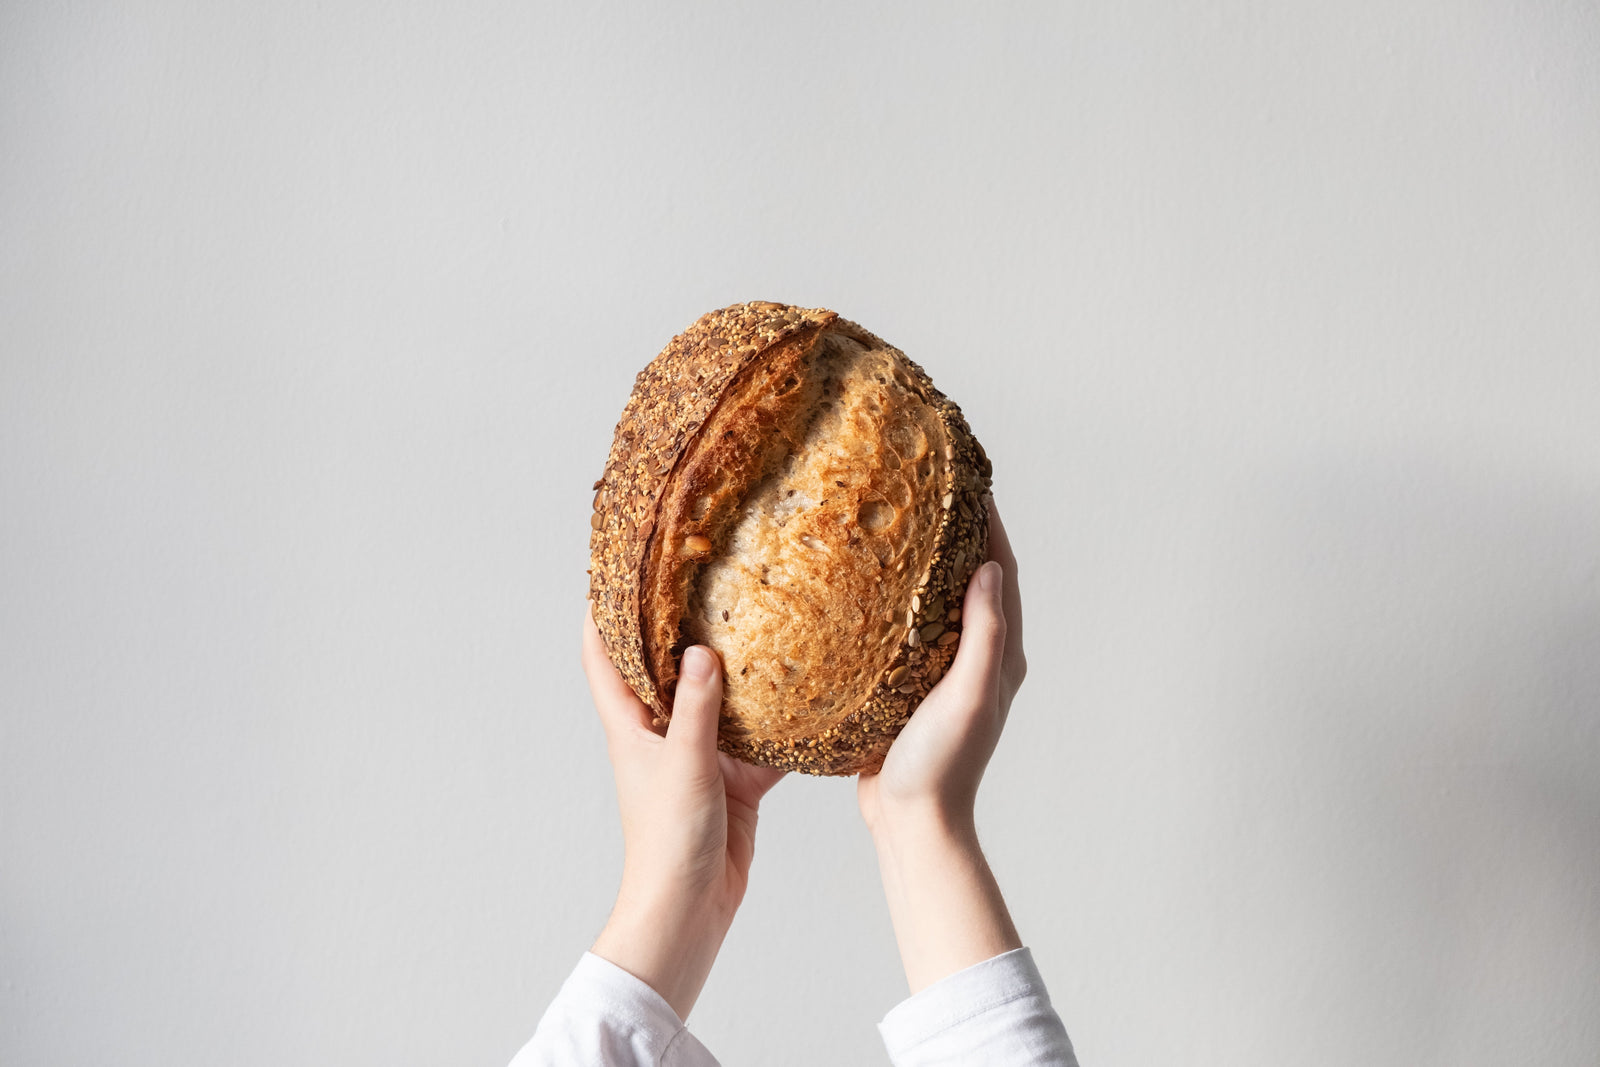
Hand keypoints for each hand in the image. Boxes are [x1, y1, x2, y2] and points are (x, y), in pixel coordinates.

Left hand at [583, 607, 784, 1019]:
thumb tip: (701, 651)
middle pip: (664, 671)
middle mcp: (661, 736)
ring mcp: (698, 758)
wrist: (689, 910)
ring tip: (765, 628)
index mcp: (631, 727)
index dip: (602, 614)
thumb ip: (695, 707)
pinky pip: (758, 743)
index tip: (613, 573)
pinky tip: (806, 699)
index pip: (603, 658)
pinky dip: (779, 726)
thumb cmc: (667, 844)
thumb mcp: (684, 764)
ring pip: (719, 704)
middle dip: (682, 632)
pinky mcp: (733, 783)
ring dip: (739, 676)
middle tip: (706, 585)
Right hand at [858, 501, 1026, 836]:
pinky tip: (863, 584)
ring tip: (894, 522)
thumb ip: (985, 635)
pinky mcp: (911, 686)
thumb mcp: (968, 695)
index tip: (969, 477)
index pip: (1001, 572)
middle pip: (973, 578)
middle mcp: (979, 659)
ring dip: (923, 562)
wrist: (912, 823)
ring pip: (937, 601)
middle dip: (957, 531)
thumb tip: (990, 568)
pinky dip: (893, 598)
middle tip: (926, 487)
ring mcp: (944, 672)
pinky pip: (906, 628)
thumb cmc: (941, 765)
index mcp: (1001, 656)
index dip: (989, 522)